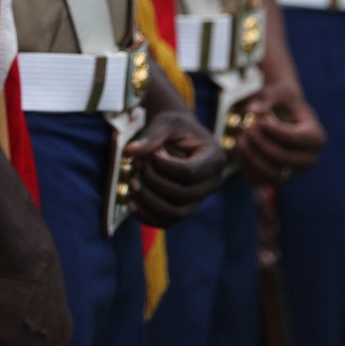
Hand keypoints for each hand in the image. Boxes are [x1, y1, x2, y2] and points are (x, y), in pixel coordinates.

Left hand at [125, 108, 225, 226]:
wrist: (179, 135)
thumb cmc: (175, 126)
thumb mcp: (166, 123)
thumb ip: (152, 136)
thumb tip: (130, 150)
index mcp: (214, 159)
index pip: (189, 172)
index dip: (164, 166)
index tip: (150, 154)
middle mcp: (212, 183)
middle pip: (183, 195)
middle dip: (154, 182)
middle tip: (137, 166)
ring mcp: (199, 199)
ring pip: (176, 214)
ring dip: (149, 201)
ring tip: (132, 182)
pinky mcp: (185, 209)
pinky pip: (167, 222)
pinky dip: (147, 216)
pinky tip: (130, 202)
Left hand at [232, 77, 325, 185]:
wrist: (281, 112)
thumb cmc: (281, 100)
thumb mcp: (278, 92)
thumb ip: (267, 98)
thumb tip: (254, 110)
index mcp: (316, 137)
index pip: (297, 139)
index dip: (276, 131)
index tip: (259, 120)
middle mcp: (309, 158)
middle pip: (284, 158)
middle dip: (262, 143)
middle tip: (246, 128)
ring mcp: (293, 171)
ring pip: (272, 173)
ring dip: (253, 157)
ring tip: (240, 138)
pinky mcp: (277, 178)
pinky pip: (259, 180)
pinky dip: (246, 167)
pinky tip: (237, 149)